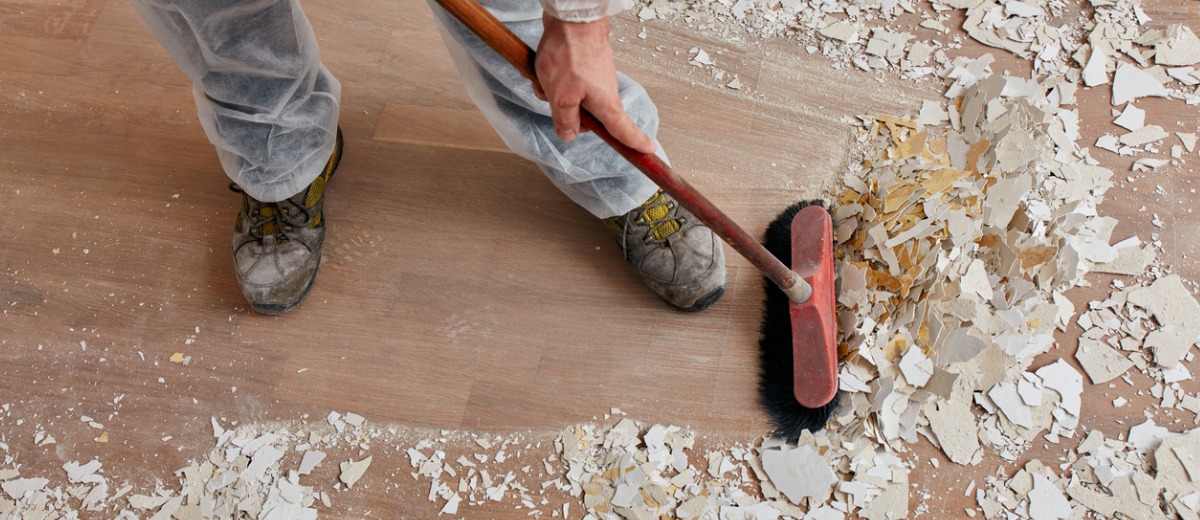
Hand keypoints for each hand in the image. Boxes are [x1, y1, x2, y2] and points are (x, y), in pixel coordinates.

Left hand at [534, 14, 655, 154]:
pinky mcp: (584, 67)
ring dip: (555, 94)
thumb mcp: (561, 97)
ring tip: (545, 81)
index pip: (624, 131)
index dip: (635, 143)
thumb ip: (565, 121)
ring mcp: (595, 79)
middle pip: (588, 118)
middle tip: (553, 102)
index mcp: (606, 105)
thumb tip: (569, 135)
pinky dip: (554, 80)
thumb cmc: (570, 54)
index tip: (648, 151)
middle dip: (567, 115)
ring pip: (572, 99)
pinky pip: (567, 83)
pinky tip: (544, 70)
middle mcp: (604, 93)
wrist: (572, 18)